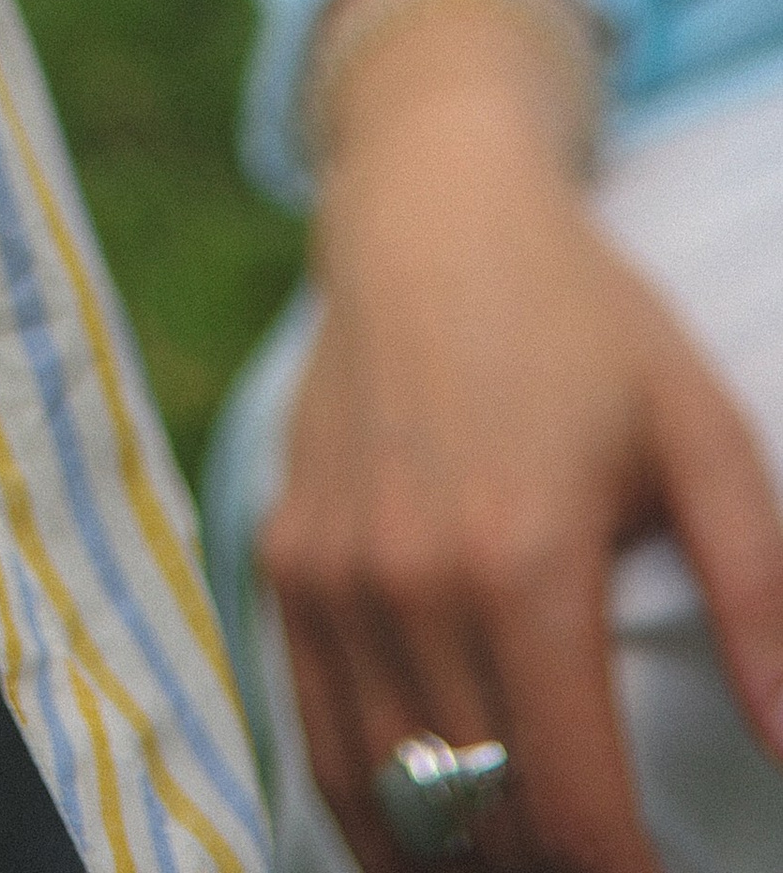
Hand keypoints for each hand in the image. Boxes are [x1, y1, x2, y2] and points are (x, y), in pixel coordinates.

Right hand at [265, 0, 782, 872]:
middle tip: (600, 859)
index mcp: (523, 559)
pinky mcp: (286, 561)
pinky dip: (372, 813)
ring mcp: (333, 574)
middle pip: (483, 817)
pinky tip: (430, 840)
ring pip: (394, 797)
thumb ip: (758, 597)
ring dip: (464, 856)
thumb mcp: (700, 435)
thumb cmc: (582, 320)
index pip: (574, 805)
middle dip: (551, 869)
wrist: (426, 214)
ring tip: (526, 860)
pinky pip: (319, 737)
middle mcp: (410, 580)